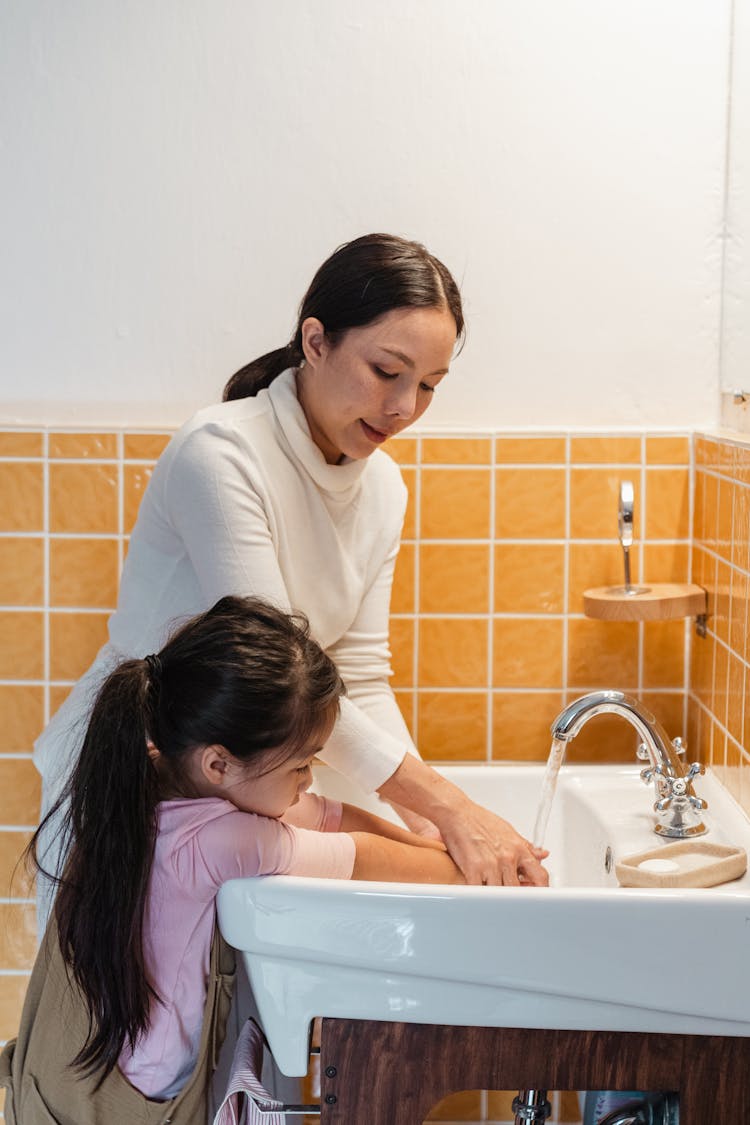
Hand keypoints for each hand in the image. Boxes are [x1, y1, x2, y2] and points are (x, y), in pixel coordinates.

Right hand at [377, 754, 548, 886]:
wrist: (457, 813)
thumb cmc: (480, 821)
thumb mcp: (508, 831)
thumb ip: (526, 846)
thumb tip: (543, 854)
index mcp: (519, 849)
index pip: (540, 875)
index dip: (541, 890)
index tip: (538, 898)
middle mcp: (508, 857)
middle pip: (520, 890)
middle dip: (517, 898)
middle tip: (513, 903)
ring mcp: (491, 864)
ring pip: (501, 894)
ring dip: (497, 898)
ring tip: (494, 901)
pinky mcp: (473, 869)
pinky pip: (480, 892)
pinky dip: (479, 897)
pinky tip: (478, 897)